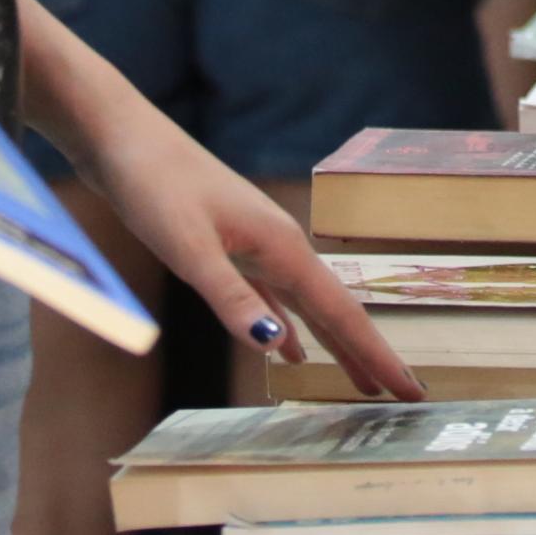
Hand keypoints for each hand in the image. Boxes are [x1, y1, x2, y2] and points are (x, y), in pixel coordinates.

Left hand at [22, 1, 424, 398]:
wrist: (123, 138)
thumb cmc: (154, 185)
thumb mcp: (188, 248)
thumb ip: (230, 296)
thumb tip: (276, 345)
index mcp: (282, 246)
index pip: (341, 312)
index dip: (377, 354)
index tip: (412, 390)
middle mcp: (279, 245)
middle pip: (334, 311)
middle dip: (368, 353)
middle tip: (403, 396)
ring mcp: (255, 245)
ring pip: (307, 306)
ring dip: (334, 344)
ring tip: (359, 381)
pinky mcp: (228, 246)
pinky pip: (272, 297)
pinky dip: (286, 327)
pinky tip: (287, 351)